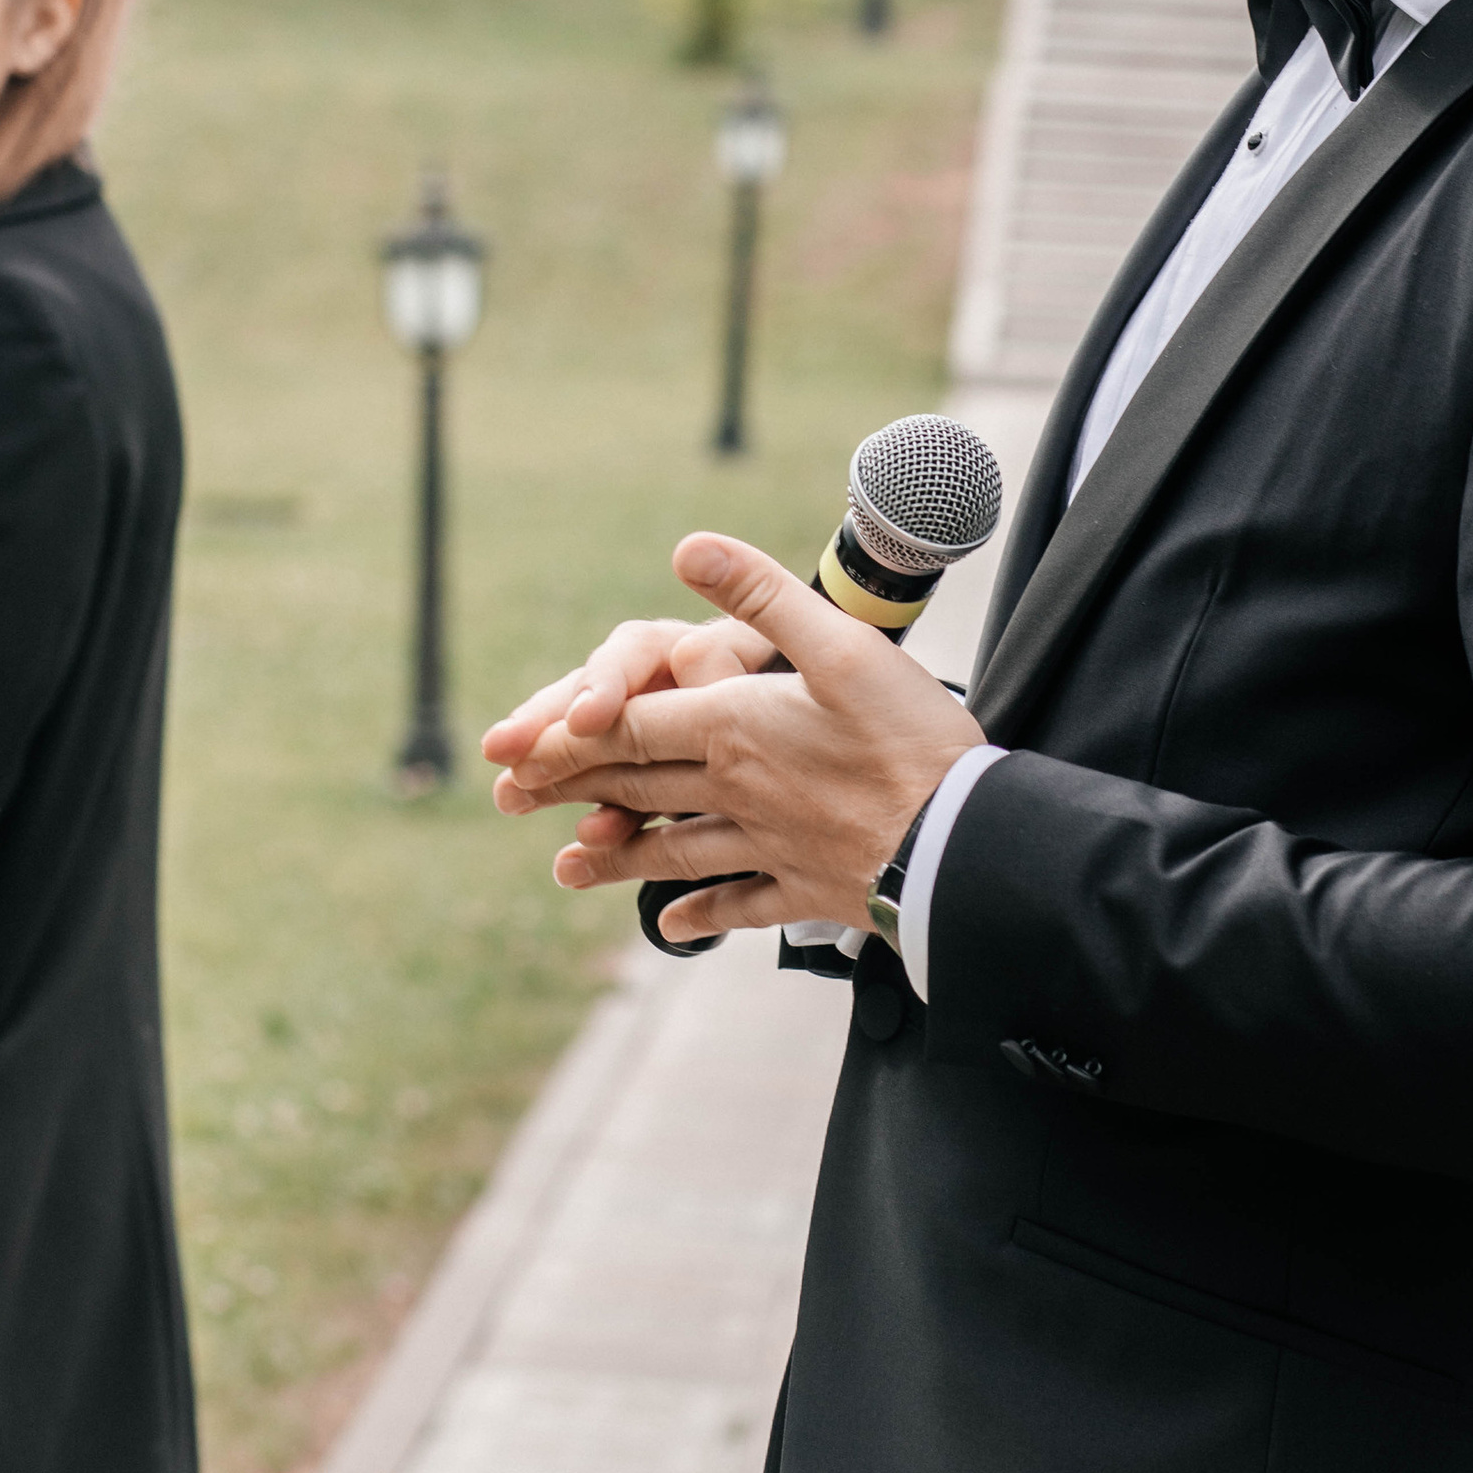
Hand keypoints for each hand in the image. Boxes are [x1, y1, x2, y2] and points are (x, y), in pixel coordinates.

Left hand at [486, 531, 985, 943]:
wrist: (961, 841)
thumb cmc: (907, 735)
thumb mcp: (841, 643)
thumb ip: (762, 594)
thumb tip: (687, 546)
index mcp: (734, 728)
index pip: (628, 727)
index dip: (565, 734)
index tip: (512, 748)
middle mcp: (735, 791)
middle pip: (636, 787)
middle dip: (570, 789)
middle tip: (511, 800)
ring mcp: (767, 847)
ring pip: (673, 851)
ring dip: (617, 857)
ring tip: (568, 868)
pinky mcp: (805, 890)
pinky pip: (737, 905)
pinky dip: (700, 914)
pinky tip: (673, 925)